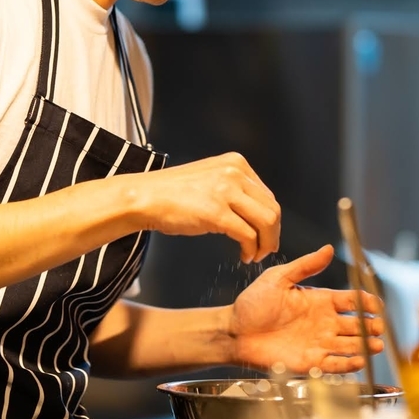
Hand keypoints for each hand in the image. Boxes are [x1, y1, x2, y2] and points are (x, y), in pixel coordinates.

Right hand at [129, 152, 280, 262]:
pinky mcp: (217, 212)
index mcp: (236, 163)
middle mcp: (235, 173)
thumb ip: (234, 188)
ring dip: (265, 243)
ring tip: (256, 254)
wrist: (145, 197)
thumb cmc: (171, 193)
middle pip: (271, 208)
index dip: (271, 220)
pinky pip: (247, 235)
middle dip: (272, 234)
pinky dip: (251, 249)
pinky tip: (244, 255)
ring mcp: (226, 191)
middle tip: (265, 249)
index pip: (267, 195)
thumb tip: (255, 212)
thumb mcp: (210, 178)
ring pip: (266, 222)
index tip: (267, 234)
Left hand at [229, 244, 384, 373]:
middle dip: (371, 327)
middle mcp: (322, 322)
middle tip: (380, 328)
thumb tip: (328, 248)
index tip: (376, 305)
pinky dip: (348, 364)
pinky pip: (334, 365)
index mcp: (319, 300)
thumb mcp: (278, 278)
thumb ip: (305, 266)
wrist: (233, 332)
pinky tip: (358, 361)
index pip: (350, 301)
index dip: (365, 303)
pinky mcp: (310, 363)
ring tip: (376, 345)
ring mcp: (318, 343)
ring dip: (365, 346)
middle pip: (355, 325)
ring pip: (350, 346)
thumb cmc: (252, 304)